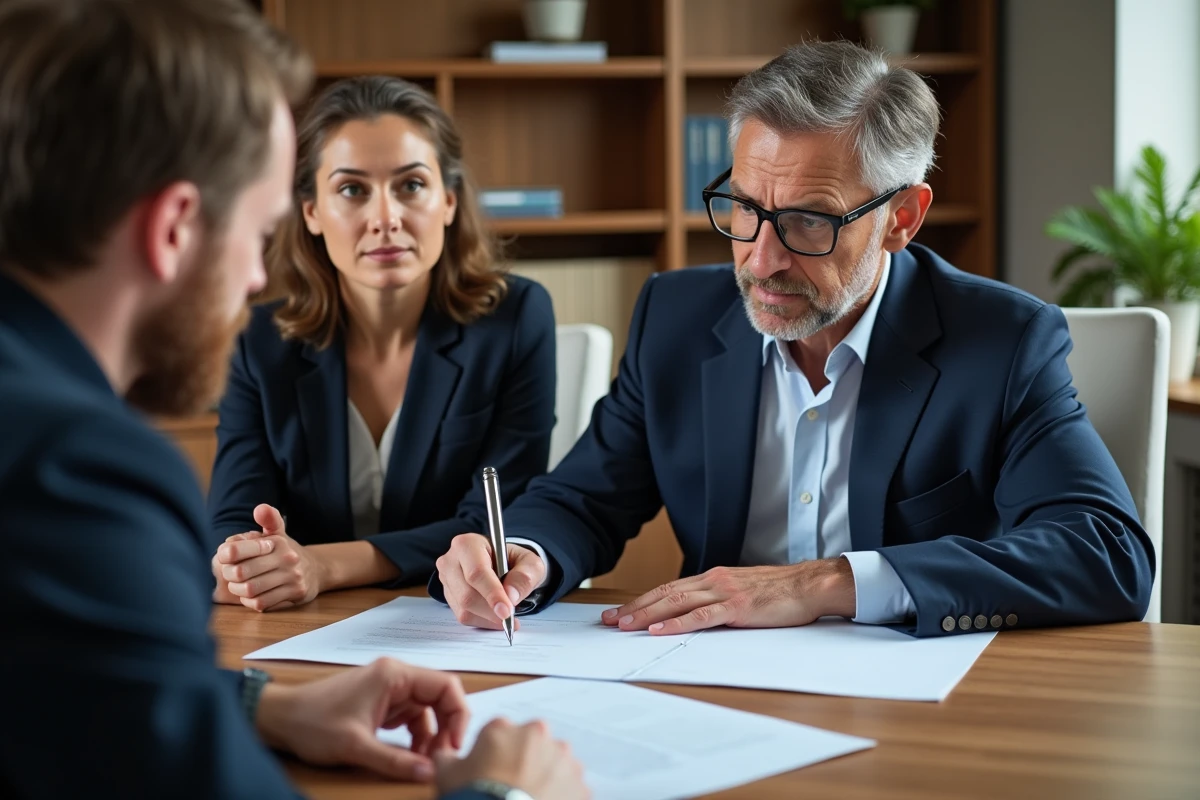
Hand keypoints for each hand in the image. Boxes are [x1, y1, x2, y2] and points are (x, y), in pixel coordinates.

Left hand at [214, 504, 325, 611]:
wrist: (317, 570)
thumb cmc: (286, 552)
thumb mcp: (277, 533)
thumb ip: (267, 519)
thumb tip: (260, 509)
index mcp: (277, 541)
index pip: (238, 549)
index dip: (225, 555)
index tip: (224, 557)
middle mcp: (287, 558)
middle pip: (241, 572)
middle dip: (229, 575)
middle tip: (229, 574)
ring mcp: (293, 577)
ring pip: (250, 590)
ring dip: (238, 590)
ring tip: (238, 586)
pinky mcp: (296, 593)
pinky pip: (262, 603)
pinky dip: (250, 602)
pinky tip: (251, 596)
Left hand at [256, 658, 468, 781]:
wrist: (280, 719)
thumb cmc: (313, 724)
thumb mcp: (356, 747)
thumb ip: (395, 762)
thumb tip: (430, 774)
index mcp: (394, 675)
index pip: (446, 686)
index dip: (459, 715)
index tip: (455, 745)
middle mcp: (395, 676)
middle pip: (440, 697)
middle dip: (447, 728)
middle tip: (443, 758)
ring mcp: (388, 689)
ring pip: (427, 710)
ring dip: (431, 735)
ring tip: (426, 762)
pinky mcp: (380, 702)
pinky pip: (411, 717)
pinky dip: (416, 736)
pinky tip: (410, 756)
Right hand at [435, 533, 545, 629]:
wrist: (504, 566)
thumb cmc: (514, 561)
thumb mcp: (530, 563)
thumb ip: (526, 575)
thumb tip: (511, 595)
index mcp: (469, 544)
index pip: (477, 572)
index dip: (492, 594)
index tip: (507, 610)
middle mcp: (452, 560)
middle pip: (467, 594)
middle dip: (492, 610)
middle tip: (511, 617)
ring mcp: (447, 579)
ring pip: (464, 609)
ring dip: (489, 617)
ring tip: (507, 616)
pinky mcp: (449, 596)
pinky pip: (464, 616)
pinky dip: (483, 621)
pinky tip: (496, 616)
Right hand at [435, 718, 588, 799]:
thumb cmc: (475, 796)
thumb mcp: (446, 775)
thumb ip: (445, 757)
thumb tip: (443, 754)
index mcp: (504, 728)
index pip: (499, 734)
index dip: (493, 755)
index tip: (489, 772)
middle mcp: (538, 736)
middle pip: (531, 745)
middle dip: (524, 762)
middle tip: (510, 787)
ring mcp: (563, 760)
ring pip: (555, 765)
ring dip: (546, 779)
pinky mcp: (580, 785)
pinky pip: (572, 789)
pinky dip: (562, 797)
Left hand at [600, 558, 856, 634]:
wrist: (810, 584)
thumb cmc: (781, 592)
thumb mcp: (743, 592)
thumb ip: (720, 600)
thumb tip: (697, 613)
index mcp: (713, 578)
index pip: (669, 588)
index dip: (642, 600)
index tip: (620, 612)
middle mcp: (713, 580)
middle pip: (664, 593)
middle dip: (634, 607)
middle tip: (608, 620)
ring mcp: (724, 592)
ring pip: (675, 602)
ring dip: (646, 614)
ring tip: (624, 625)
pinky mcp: (737, 606)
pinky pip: (701, 616)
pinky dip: (677, 623)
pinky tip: (659, 629)